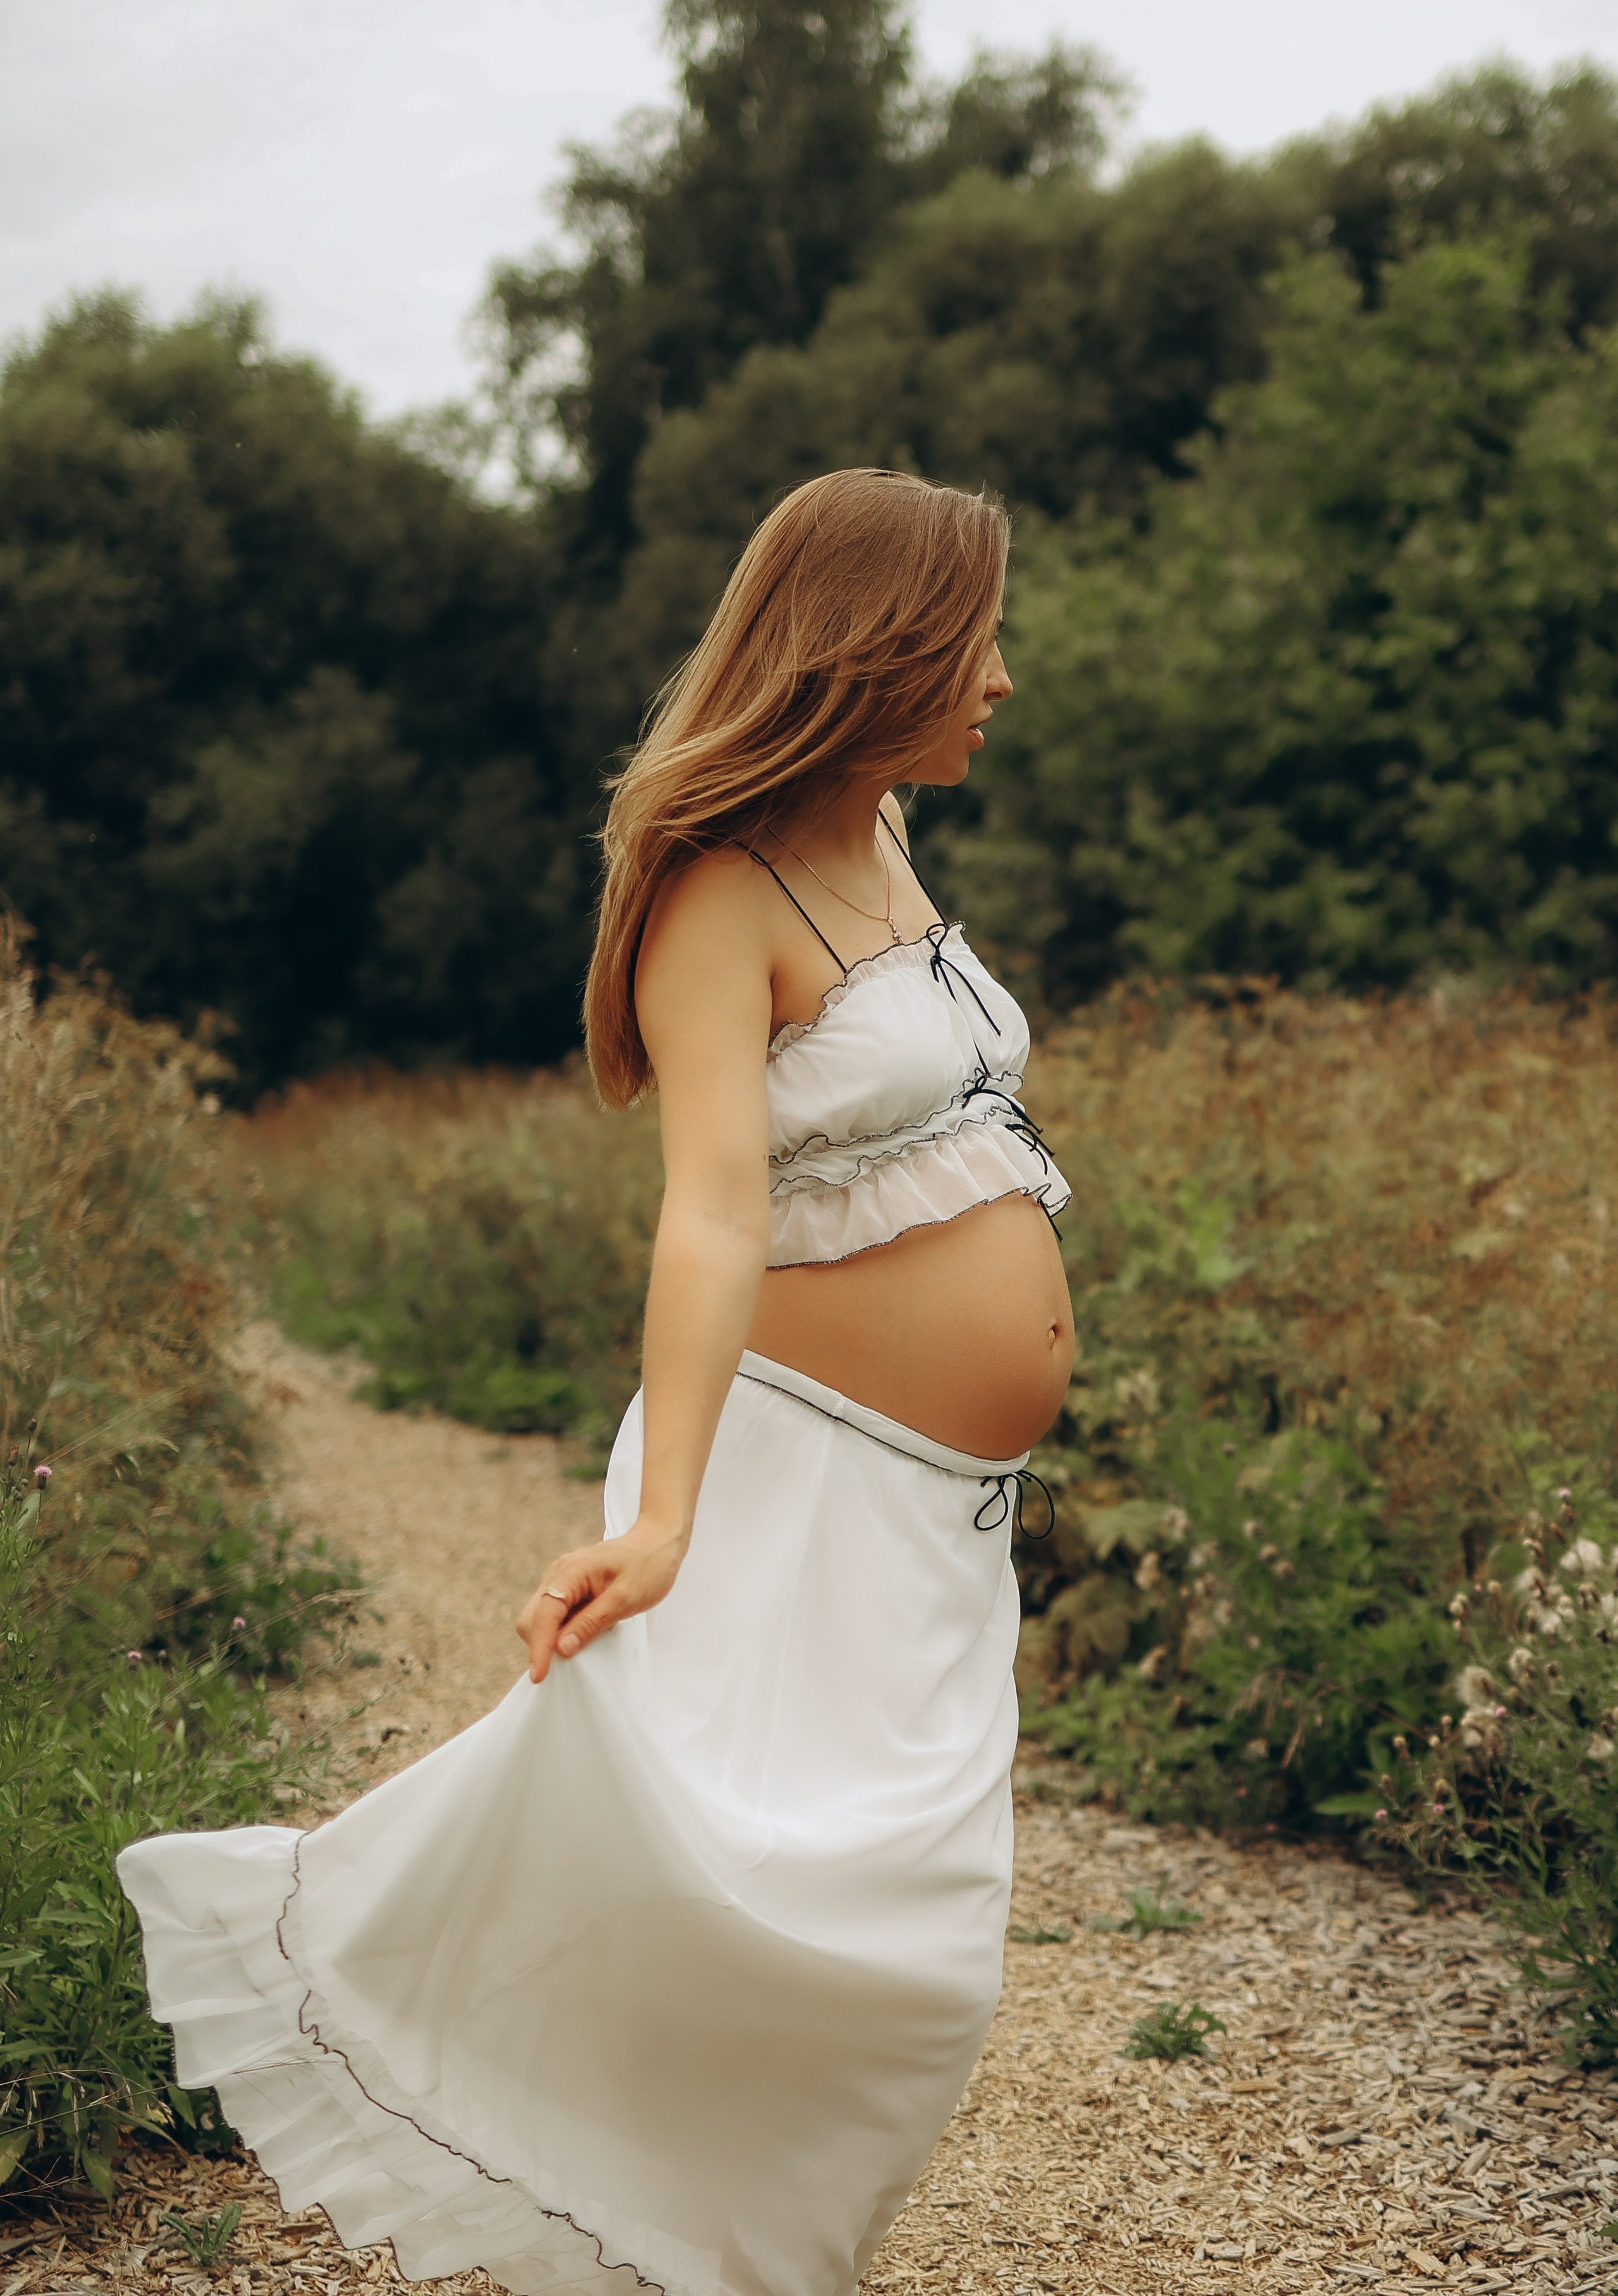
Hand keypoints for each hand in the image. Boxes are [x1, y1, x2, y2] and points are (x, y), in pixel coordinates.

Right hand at [514, 1519, 685, 1682]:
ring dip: (551, 1639)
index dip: (539, 1647)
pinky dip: (561, 1631)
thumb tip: (561, 1649)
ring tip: (581, 1645)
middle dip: (540, 1645)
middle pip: (532, 1617)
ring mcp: (560, 1579)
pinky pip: (554, 1614)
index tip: (539, 1676)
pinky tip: (582, 1634)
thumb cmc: (647, 1568)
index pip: (544, 1614)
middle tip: (566, 1665)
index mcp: (571, 1571)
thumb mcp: (625, 1600)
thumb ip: (591, 1623)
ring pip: (539, 1618)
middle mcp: (558, 1573)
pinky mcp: (568, 1587)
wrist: (658, 1543)